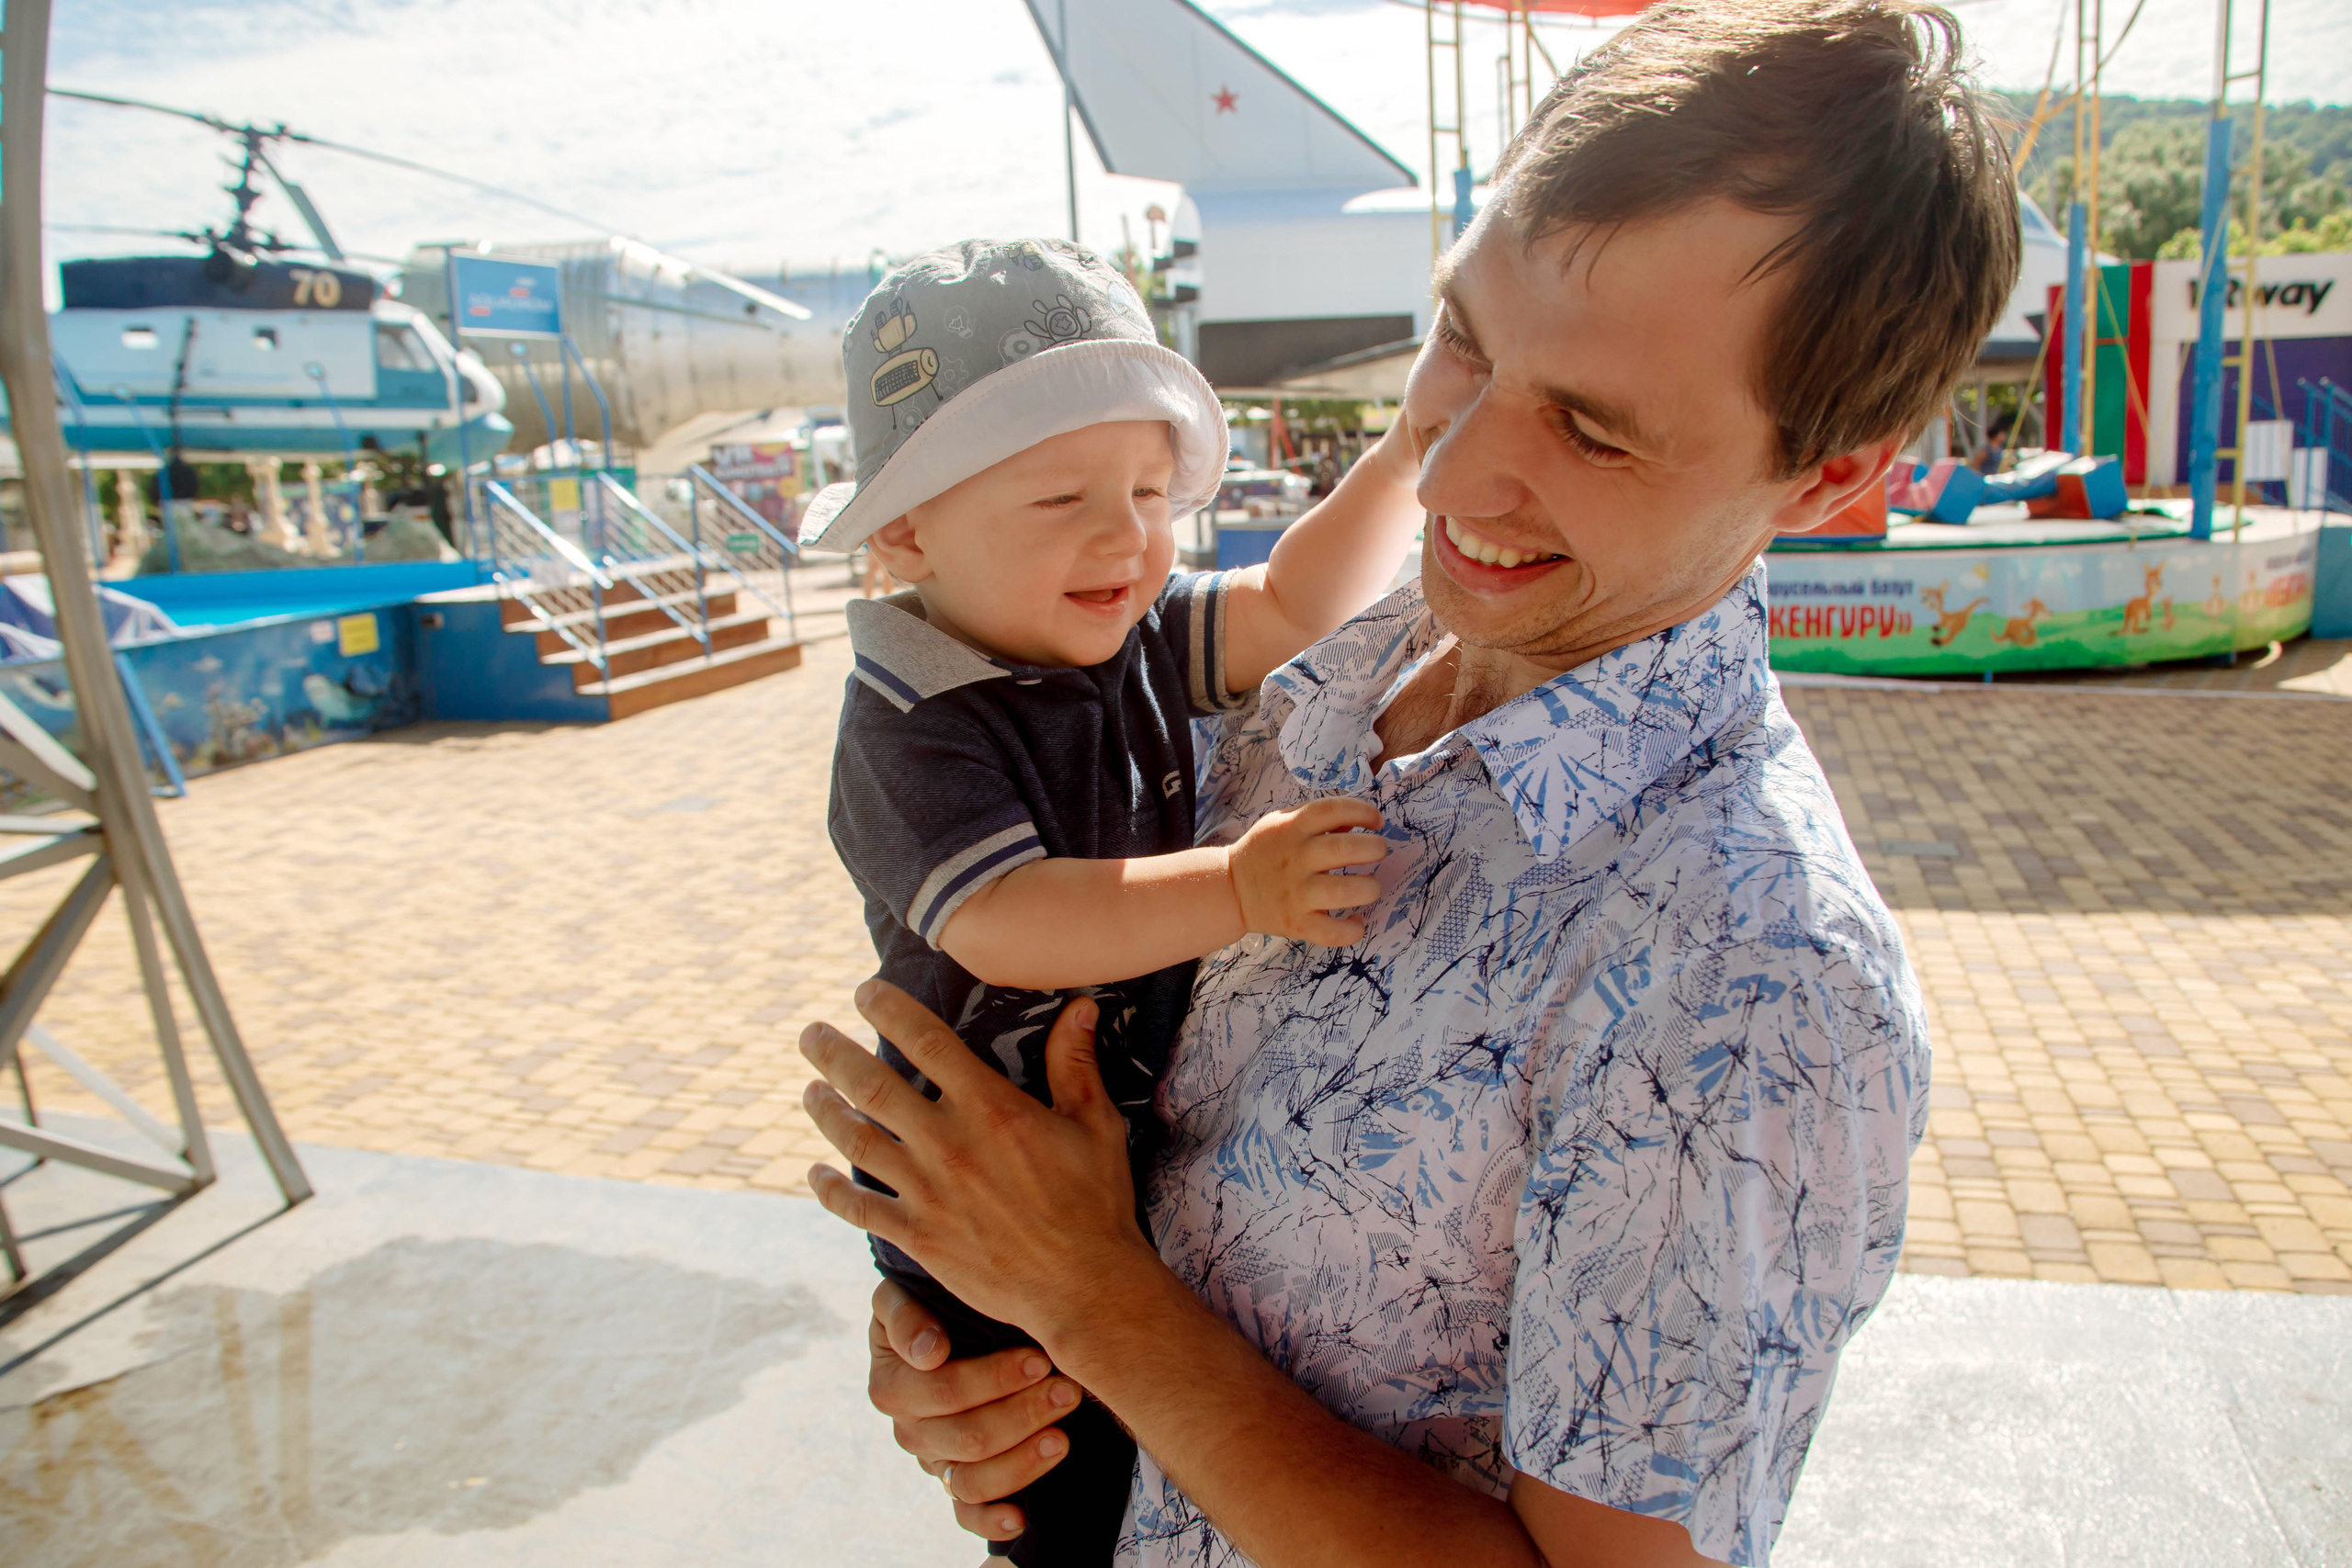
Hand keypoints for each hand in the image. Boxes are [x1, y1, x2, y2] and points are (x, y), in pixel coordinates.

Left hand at [799, 981, 1156, 1345]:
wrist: (1084, 1286)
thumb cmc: (1094, 1202)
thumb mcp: (1093, 1123)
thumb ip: (1074, 1063)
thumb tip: (1079, 1005)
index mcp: (990, 1108)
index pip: (926, 1042)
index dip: (889, 1010)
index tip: (865, 993)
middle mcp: (948, 1143)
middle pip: (871, 1086)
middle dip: (833, 1053)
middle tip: (810, 1033)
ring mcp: (927, 1192)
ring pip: (856, 1141)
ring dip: (824, 1111)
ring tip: (809, 1090)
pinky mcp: (918, 1235)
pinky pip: (858, 1208)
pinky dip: (831, 1190)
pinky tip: (815, 1174)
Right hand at [870, 1279, 1086, 1542]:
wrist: (948, 1332)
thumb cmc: (933, 1306)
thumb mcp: (905, 1295)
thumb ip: (904, 1315)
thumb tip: (929, 1352)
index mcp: (892, 1383)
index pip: (942, 1390)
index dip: (993, 1378)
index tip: (1040, 1359)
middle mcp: (911, 1429)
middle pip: (966, 1436)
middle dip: (1023, 1413)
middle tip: (1068, 1389)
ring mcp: (934, 1461)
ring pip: (971, 1479)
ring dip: (1021, 1461)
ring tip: (1063, 1437)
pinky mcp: (956, 1486)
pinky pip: (968, 1515)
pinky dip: (992, 1521)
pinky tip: (1021, 1517)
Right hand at [1227, 797, 1387, 943]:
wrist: (1230, 889)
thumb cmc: (1263, 851)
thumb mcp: (1281, 822)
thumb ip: (1316, 817)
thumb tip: (1357, 822)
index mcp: (1291, 828)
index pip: (1333, 809)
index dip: (1363, 812)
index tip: (1377, 821)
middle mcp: (1295, 859)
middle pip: (1345, 850)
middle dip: (1374, 848)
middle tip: (1379, 851)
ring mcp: (1296, 894)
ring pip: (1344, 891)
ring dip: (1369, 888)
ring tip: (1371, 886)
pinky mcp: (1296, 923)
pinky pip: (1332, 932)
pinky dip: (1353, 930)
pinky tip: (1357, 921)